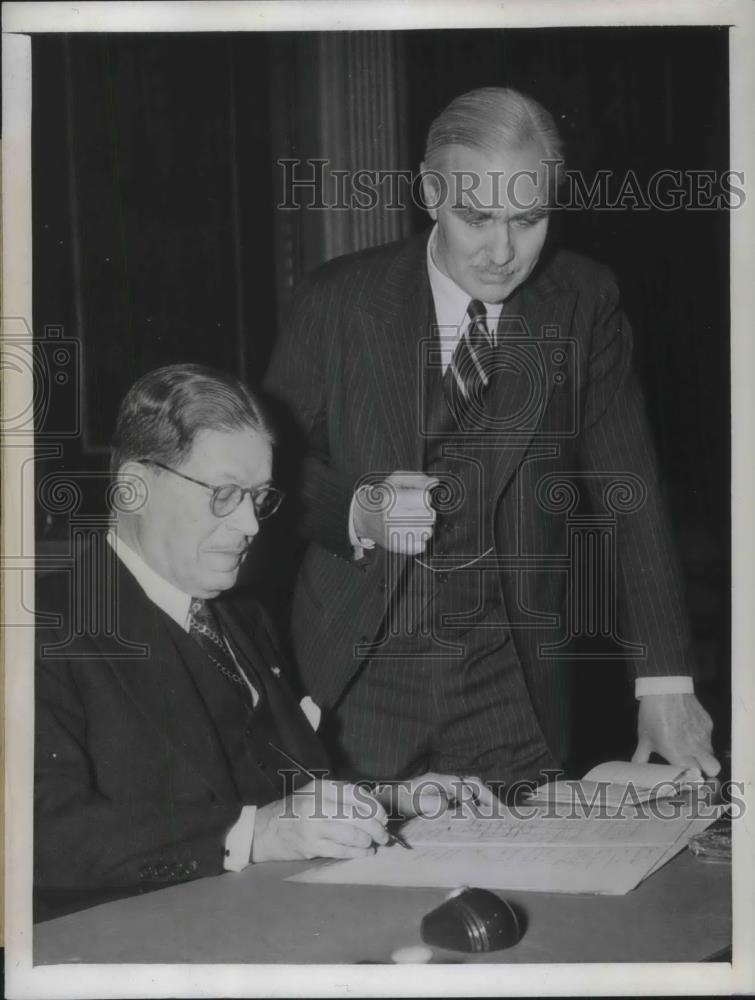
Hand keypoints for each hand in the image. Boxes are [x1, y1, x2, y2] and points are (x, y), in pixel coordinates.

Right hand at [251, 780, 388, 862]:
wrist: (265, 830)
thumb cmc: (294, 811)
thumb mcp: (315, 794)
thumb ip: (340, 796)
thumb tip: (372, 808)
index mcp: (321, 788)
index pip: (356, 794)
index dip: (374, 806)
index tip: (383, 816)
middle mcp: (317, 804)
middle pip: (358, 816)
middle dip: (376, 828)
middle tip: (384, 835)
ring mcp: (313, 826)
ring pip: (352, 835)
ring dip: (367, 841)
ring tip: (373, 844)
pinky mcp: (311, 847)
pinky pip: (341, 851)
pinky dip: (357, 853)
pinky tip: (364, 853)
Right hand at [353, 472, 438, 554]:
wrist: (364, 517)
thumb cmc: (382, 497)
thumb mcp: (395, 480)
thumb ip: (416, 478)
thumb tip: (434, 482)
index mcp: (391, 499)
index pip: (424, 499)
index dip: (424, 497)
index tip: (418, 498)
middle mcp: (391, 518)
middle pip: (428, 516)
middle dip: (425, 511)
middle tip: (414, 509)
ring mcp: (394, 534)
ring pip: (427, 532)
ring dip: (423, 526)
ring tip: (413, 521)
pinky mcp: (396, 547)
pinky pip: (420, 546)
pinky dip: (419, 539)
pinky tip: (411, 532)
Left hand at [375, 772, 497, 817]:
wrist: (393, 799)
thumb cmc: (401, 802)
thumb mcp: (409, 803)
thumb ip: (426, 803)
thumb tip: (445, 805)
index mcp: (436, 779)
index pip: (458, 786)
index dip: (468, 800)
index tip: (475, 816)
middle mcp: (445, 780)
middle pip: (471, 783)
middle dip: (487, 796)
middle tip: (501, 811)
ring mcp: (449, 787)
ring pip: (473, 788)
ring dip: (486, 799)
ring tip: (500, 813)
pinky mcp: (450, 796)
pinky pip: (469, 797)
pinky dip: (480, 804)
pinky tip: (487, 816)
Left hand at [632, 693, 720, 776]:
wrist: (664, 688)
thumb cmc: (652, 713)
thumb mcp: (644, 738)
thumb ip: (642, 756)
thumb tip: (635, 767)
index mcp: (678, 754)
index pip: (695, 777)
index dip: (693, 780)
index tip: (687, 779)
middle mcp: (695, 747)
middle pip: (713, 769)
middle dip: (706, 771)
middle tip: (694, 768)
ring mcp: (704, 735)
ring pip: (712, 753)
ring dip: (703, 755)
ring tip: (689, 748)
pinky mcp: (708, 724)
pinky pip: (709, 737)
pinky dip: (702, 738)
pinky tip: (689, 731)